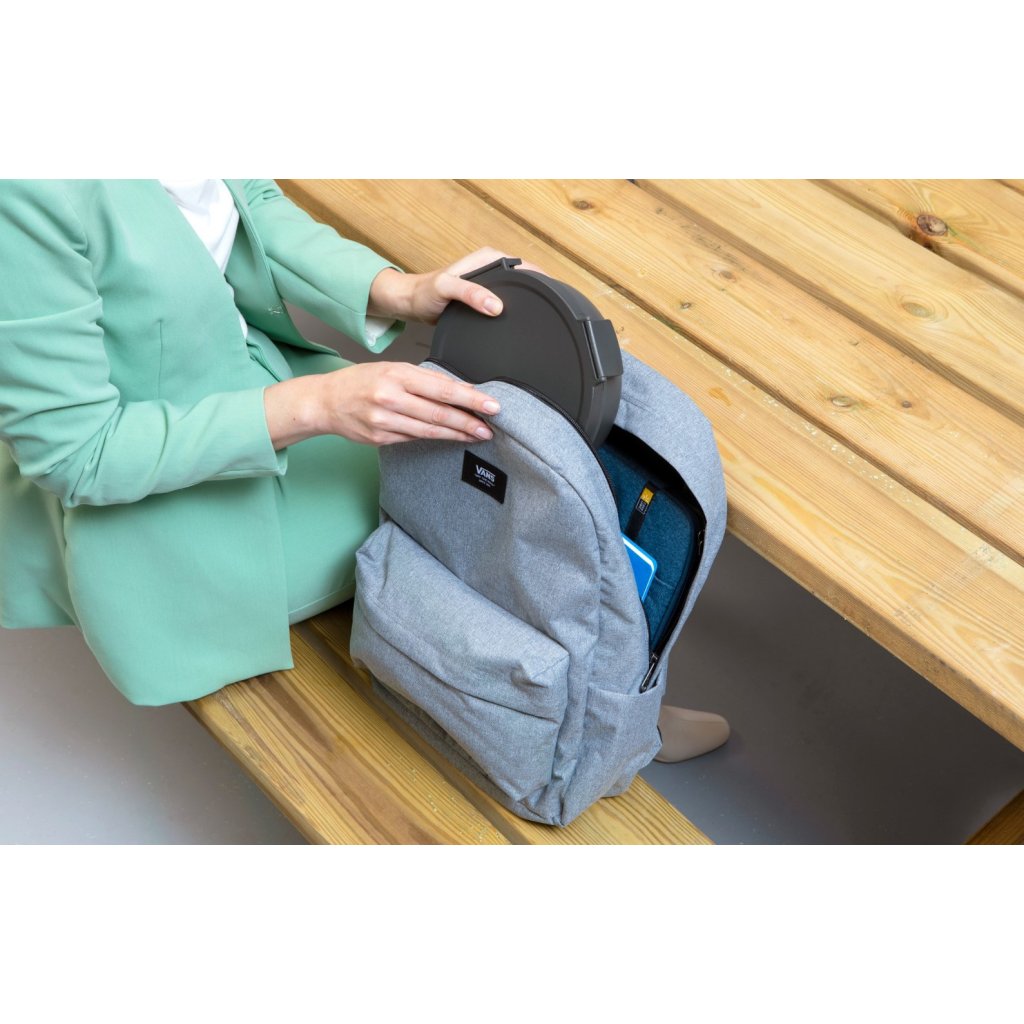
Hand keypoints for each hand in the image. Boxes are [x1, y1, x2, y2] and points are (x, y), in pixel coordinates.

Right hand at [263, 362, 501, 449]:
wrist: (325, 401)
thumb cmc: (360, 381)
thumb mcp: (392, 369)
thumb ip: (425, 379)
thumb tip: (462, 390)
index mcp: (396, 374)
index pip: (442, 388)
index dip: (470, 399)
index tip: (491, 405)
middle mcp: (390, 397)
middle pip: (438, 412)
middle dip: (468, 421)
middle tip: (490, 427)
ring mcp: (384, 420)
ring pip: (429, 430)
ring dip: (456, 434)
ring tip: (476, 435)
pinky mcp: (380, 438)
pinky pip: (414, 438)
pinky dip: (435, 438)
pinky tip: (450, 438)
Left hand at [368, 247, 545, 323]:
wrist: (412, 304)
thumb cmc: (425, 293)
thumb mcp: (446, 289)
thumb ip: (469, 293)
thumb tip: (496, 305)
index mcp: (489, 258)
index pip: (526, 266)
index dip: (542, 281)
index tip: (555, 296)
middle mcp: (494, 267)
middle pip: (528, 280)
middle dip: (542, 294)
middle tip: (556, 313)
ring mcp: (492, 284)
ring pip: (520, 293)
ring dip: (531, 304)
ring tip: (548, 319)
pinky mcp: (488, 298)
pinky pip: (511, 302)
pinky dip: (519, 312)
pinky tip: (525, 324)